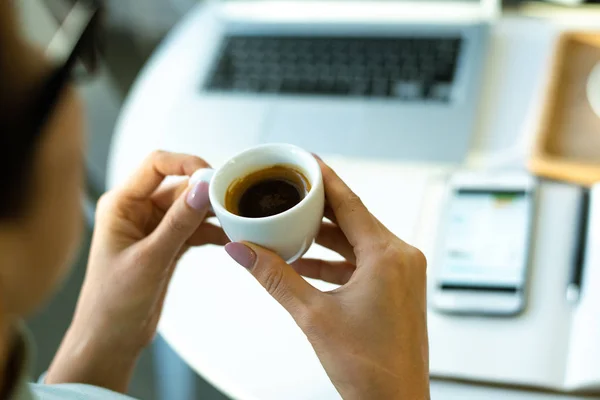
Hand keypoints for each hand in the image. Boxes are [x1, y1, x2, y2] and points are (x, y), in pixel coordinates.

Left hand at [47, 151, 227, 391]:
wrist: (111, 339)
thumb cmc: (112, 302)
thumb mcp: (150, 259)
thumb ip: (179, 222)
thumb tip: (203, 188)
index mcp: (121, 204)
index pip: (156, 164)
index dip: (186, 163)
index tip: (213, 176)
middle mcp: (137, 210)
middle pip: (179, 185)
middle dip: (206, 193)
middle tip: (232, 202)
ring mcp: (153, 228)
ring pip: (190, 207)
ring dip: (211, 213)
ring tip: (235, 220)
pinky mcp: (167, 244)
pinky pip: (194, 228)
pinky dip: (211, 232)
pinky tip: (228, 238)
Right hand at [225, 159, 428, 398]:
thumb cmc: (368, 368)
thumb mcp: (313, 315)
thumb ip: (275, 277)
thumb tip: (242, 251)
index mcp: (388, 254)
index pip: (350, 201)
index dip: (324, 178)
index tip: (305, 160)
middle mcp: (402, 256)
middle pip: (354, 217)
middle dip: (319, 207)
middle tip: (290, 192)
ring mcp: (403, 273)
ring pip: (358, 240)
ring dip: (326, 235)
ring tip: (291, 225)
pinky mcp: (398, 287)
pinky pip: (364, 261)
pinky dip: (337, 259)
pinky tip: (308, 261)